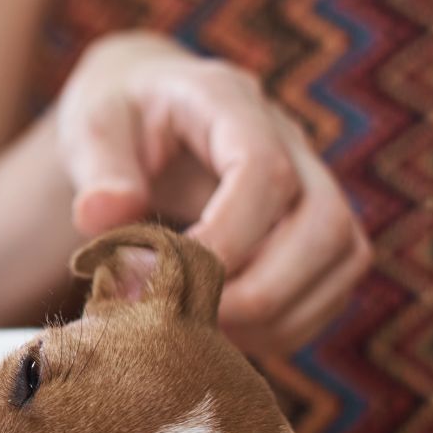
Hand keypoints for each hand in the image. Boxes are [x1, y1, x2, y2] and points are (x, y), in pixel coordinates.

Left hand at [55, 32, 370, 352]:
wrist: (140, 119)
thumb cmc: (116, 121)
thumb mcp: (90, 129)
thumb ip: (98, 170)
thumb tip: (102, 214)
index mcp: (229, 101)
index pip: (263, 170)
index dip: (226, 238)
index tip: (166, 281)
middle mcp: (290, 139)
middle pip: (325, 222)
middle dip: (260, 290)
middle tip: (186, 317)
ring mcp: (312, 184)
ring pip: (342, 259)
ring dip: (276, 315)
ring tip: (201, 330)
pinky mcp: (316, 231)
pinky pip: (332, 288)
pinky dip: (283, 326)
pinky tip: (223, 331)